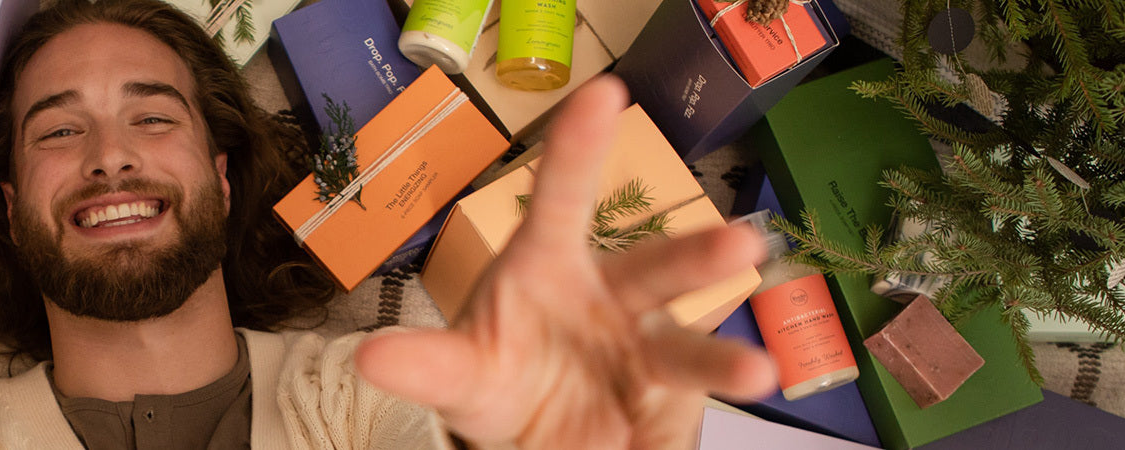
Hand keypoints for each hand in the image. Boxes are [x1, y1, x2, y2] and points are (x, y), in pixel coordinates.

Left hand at [354, 75, 777, 448]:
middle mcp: (610, 297)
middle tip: (740, 244)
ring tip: (754, 373)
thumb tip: (370, 357)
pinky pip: (687, 407)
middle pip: (654, 271)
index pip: (563, 198)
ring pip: (684, 348)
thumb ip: (424, 363)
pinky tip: (729, 408)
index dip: (579, 147)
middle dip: (697, 257)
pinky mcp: (665, 402)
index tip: (603, 91)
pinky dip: (704, 415)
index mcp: (550, 267)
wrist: (529, 432)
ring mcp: (644, 348)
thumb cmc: (498, 371)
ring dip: (720, 357)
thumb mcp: (457, 372)